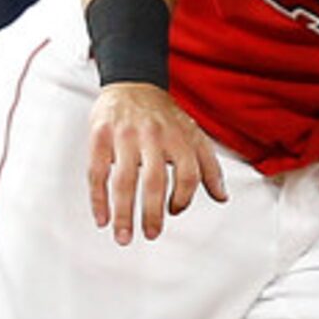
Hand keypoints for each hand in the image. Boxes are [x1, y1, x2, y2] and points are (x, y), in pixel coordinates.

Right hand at [85, 82, 224, 244]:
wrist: (133, 82)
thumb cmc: (164, 115)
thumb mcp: (194, 135)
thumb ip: (209, 167)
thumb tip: (222, 197)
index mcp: (179, 137)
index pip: (188, 174)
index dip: (184, 197)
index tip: (175, 210)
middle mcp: (153, 136)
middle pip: (155, 181)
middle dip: (153, 213)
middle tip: (151, 234)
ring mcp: (125, 136)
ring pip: (123, 180)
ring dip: (123, 213)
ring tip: (124, 236)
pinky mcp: (101, 136)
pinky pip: (97, 172)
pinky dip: (98, 198)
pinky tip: (102, 217)